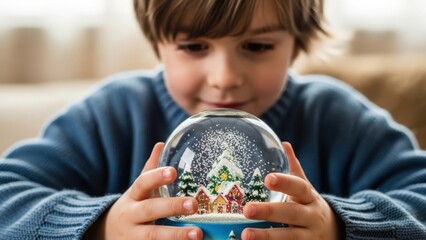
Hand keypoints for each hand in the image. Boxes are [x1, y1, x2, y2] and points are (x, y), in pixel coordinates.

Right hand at [84, 142, 202, 239]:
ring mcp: (132, 236)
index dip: (156, 177)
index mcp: (133, 197)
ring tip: (198, 233)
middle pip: (150, 210)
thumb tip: (161, 144)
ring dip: (176, 235)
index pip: (142, 183)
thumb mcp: (138, 190)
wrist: (106, 234)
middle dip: (172, 207)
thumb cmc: (132, 208)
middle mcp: (131, 216)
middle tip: (194, 204)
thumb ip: (150, 170)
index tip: (173, 172)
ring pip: (152, 236)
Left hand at [241, 142, 339, 239]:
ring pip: (289, 237)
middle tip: (247, 210)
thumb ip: (294, 169)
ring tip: (245, 235)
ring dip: (267, 237)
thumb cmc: (309, 205)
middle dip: (269, 212)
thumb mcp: (305, 188)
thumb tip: (284, 143)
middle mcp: (311, 217)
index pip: (299, 187)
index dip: (285, 182)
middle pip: (291, 214)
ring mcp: (310, 237)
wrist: (335, 232)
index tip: (268, 178)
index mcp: (310, 197)